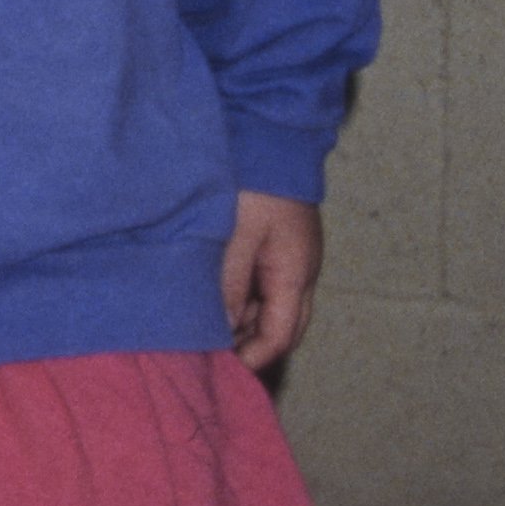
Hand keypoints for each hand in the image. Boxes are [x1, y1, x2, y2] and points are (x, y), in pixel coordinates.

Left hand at [222, 189, 322, 379]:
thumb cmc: (255, 183)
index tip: (221, 370)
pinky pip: (262, 285)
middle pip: (281, 327)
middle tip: (211, 356)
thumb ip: (228, 284)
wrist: (271, 135)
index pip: (281, 335)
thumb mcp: (236, 235)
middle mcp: (300, 272)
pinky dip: (241, 299)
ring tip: (205, 330)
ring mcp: (290, 258)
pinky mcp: (277, 245)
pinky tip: (213, 299)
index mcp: (295, 274)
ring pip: (270, 308)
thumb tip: (221, 330)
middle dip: (250, 346)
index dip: (253, 358)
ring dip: (243, 322)